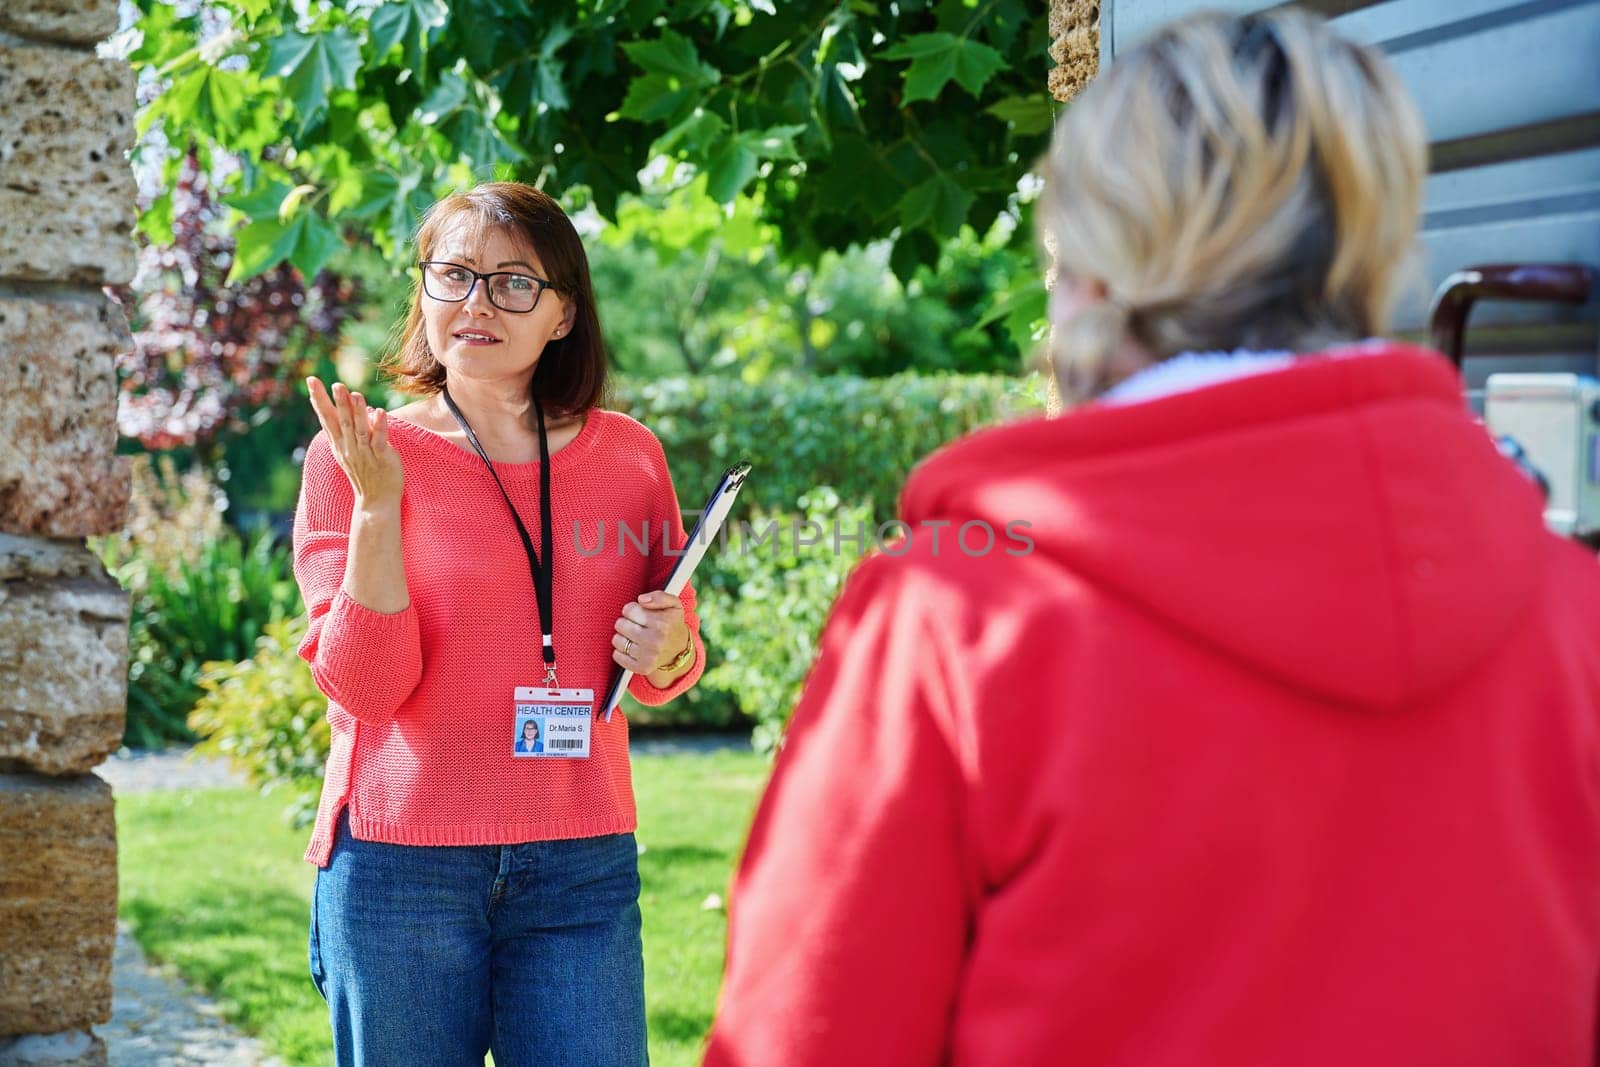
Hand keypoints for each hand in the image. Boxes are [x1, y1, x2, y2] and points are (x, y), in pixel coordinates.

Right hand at [307, 376, 402, 507]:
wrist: (376, 502)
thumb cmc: (366, 474)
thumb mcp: (355, 449)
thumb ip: (356, 427)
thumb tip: (361, 405)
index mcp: (339, 443)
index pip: (326, 418)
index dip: (319, 399)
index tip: (311, 381)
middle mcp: (349, 447)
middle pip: (341, 421)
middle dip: (338, 402)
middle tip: (335, 384)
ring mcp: (364, 454)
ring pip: (359, 429)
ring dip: (357, 411)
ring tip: (355, 393)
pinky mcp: (381, 459)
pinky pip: (379, 441)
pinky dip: (379, 426)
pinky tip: (380, 412)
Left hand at [612, 591, 690, 678]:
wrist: (679, 650)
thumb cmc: (672, 623)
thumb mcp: (674, 604)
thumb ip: (659, 596)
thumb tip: (641, 600)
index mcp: (663, 623)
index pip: (629, 610)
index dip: (632, 609)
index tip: (639, 613)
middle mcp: (656, 641)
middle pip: (620, 624)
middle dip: (626, 622)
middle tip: (637, 625)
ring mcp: (648, 656)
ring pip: (617, 640)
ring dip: (623, 636)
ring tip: (634, 636)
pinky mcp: (642, 668)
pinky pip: (617, 656)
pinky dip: (621, 651)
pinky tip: (632, 647)